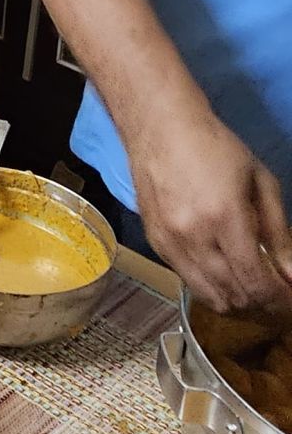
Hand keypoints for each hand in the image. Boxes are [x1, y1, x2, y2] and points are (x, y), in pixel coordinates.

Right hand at [129, 107, 291, 311]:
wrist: (160, 128)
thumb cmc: (215, 147)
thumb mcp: (260, 181)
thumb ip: (278, 231)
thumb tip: (291, 274)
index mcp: (225, 217)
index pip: (255, 281)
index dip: (277, 301)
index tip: (290, 302)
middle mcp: (194, 237)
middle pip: (233, 296)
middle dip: (261, 304)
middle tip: (276, 296)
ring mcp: (170, 243)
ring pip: (209, 296)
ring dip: (236, 301)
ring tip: (252, 290)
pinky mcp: (155, 244)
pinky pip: (188, 281)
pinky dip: (211, 286)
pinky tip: (223, 272)